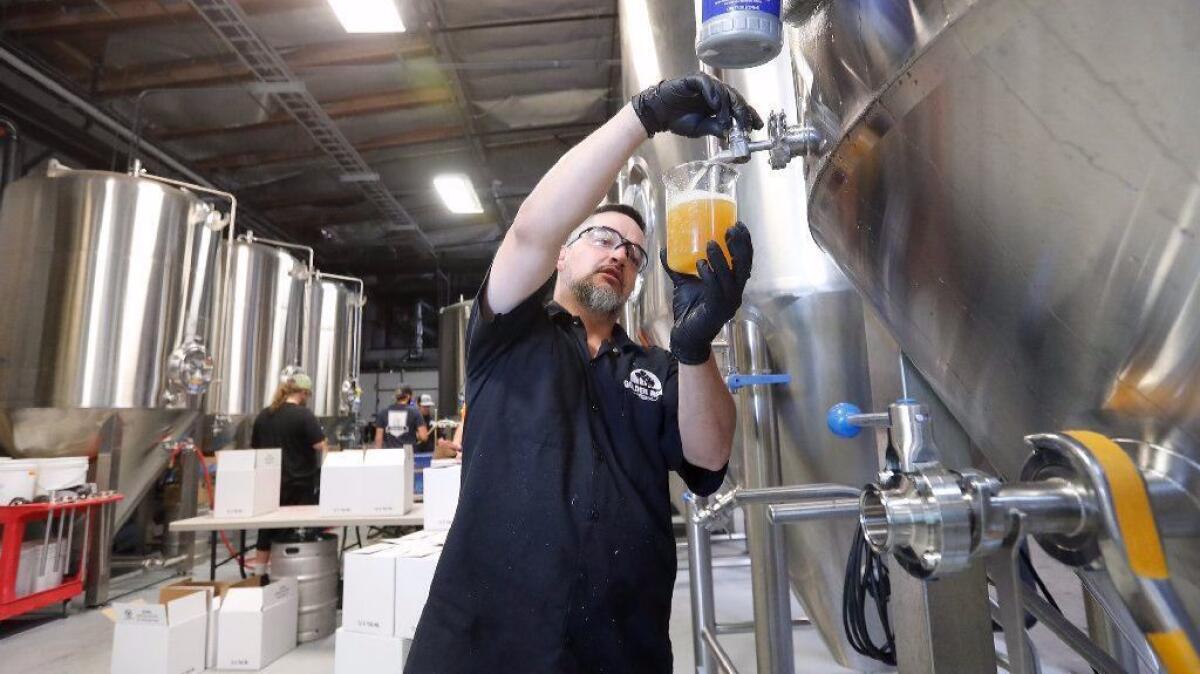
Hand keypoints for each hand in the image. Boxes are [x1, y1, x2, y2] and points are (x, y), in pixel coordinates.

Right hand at [631, 73, 762, 138]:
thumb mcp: (701, 129)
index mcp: (719, 104)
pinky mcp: (694, 79)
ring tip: (725, 119)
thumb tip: (730, 133)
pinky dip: (712, 93)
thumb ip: (716, 128)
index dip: (749, 115)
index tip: (756, 126)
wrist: (659, 114)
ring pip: (723, 91)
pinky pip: (707, 84)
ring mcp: (706, 85)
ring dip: (726, 107)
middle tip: (745, 124)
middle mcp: (715, 92)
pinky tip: (713, 105)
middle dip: (742, 112)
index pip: (738, 107)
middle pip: (735, 98)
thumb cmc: (677, 120)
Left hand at [661, 222, 753, 364]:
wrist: (685, 336)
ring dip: (722, 259)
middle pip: (744, 266)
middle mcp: (734, 292)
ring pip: (731, 277)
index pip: (744, 261)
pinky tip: (701, 265)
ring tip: (710, 244)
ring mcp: (728, 302)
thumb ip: (677, 267)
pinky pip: (716, 290)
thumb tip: (665, 248)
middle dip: (739, 246)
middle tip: (728, 230)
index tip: (738, 224)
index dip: (744, 243)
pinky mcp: (717, 310)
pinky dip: (709, 276)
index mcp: (731, 284)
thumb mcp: (684, 283)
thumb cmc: (689, 310)